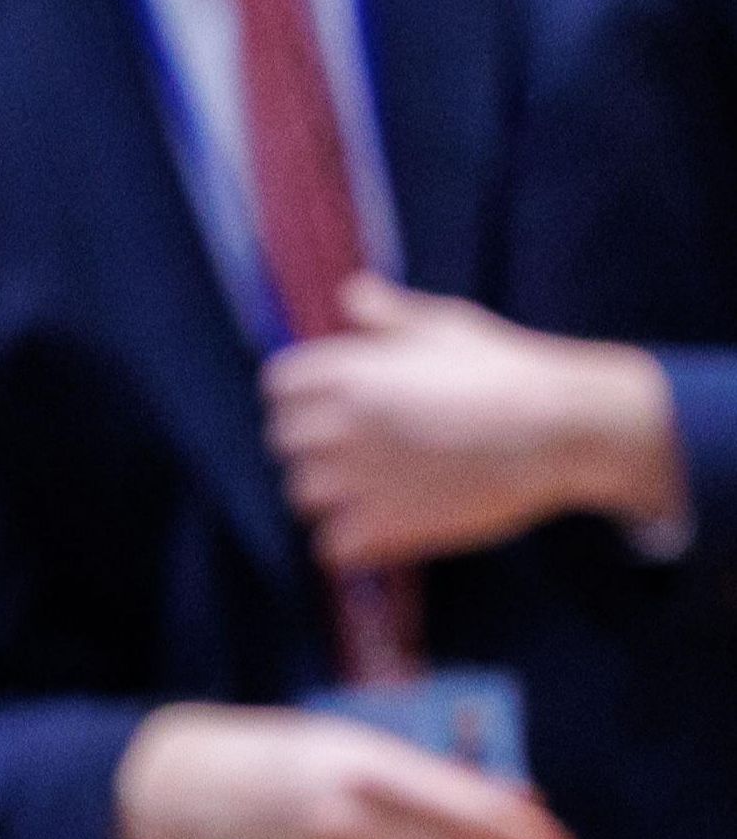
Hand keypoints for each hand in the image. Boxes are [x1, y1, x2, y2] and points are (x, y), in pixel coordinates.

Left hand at [265, 276, 680, 569]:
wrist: (558, 430)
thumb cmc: (506, 370)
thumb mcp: (445, 326)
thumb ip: (388, 314)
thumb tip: (351, 293)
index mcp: (346, 373)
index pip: (279, 384)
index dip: (301, 392)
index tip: (329, 400)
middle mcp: (338, 425)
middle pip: (284, 440)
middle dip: (311, 442)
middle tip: (356, 446)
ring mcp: (356, 479)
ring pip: (302, 493)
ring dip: (327, 492)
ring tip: (369, 486)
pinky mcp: (383, 526)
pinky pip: (332, 545)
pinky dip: (350, 541)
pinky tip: (380, 525)